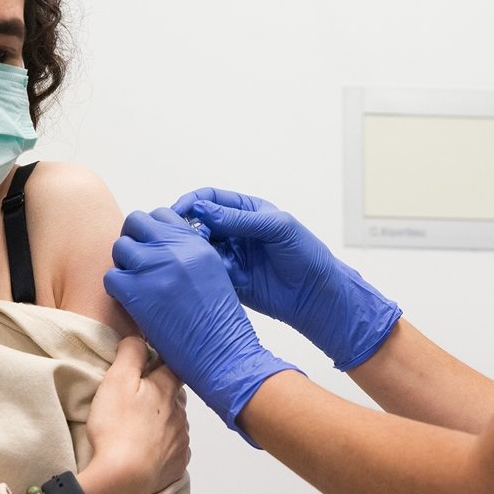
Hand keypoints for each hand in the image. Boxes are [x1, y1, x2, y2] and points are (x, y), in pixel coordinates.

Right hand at [78, 336, 188, 493]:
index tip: (156, 361)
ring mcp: (181, 439)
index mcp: (167, 389)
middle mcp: (180, 413)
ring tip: (140, 427)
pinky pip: (174, 450)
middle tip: (141, 397)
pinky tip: (148, 450)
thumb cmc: (117, 426)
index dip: (166, 361)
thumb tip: (139, 337)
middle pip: (175, 395)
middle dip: (162, 393)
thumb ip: (131, 353)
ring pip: (176, 422)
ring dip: (163, 421)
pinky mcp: (177, 464)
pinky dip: (163, 447)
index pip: (174, 366)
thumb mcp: (117, 379)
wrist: (123, 477)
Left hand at [103, 208, 298, 444]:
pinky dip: (116, 289)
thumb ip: (188, 255)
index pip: (161, 215)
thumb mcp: (213, 273)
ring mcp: (155, 268)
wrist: (222, 352)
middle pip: (136, 222)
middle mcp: (176, 248)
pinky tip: (130, 301)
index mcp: (196, 242)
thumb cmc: (220, 322)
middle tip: (136, 262)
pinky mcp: (138, 292)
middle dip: (133, 239)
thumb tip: (162, 250)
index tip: (152, 248)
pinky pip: (111, 277)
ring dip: (123, 264)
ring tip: (134, 284)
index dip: (152, 231)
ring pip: (120, 247)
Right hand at [172, 188, 401, 369]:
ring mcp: (229, 255)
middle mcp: (234, 231)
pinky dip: (201, 271)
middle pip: (198, 223)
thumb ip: (239, 219)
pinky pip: (206, 272)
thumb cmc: (304, 253)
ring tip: (197, 257)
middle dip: (187, 228)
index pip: (209, 198)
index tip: (177, 212)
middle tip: (185, 238)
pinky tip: (205, 275)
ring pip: (198, 248)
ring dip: (193, 251)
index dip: (191, 202)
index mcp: (246, 210)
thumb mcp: (276, 228)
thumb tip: (202, 210)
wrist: (316, 295)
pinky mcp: (227, 279)